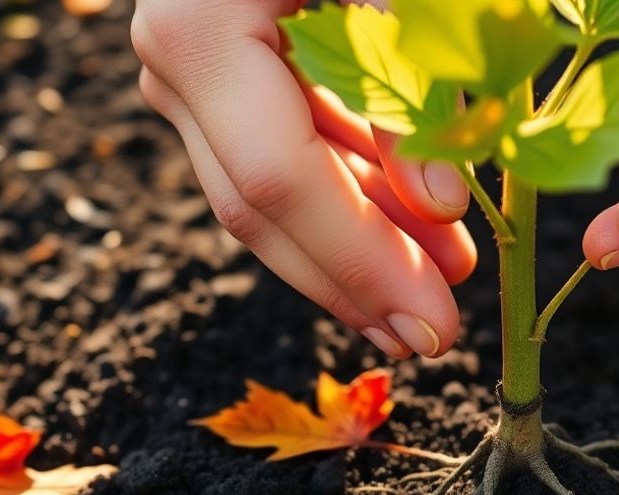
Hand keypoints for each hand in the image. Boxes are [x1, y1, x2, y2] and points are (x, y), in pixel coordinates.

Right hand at [132, 0, 473, 358]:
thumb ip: (408, 80)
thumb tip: (438, 206)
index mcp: (201, 35)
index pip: (282, 183)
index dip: (363, 263)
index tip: (435, 326)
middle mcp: (175, 64)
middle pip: (265, 209)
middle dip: (359, 280)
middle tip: (439, 336)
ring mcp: (189, 71)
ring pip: (272, 191)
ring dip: (363, 240)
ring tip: (443, 276)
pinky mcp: (218, 69)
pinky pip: (279, 150)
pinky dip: (349, 189)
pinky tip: (410, 221)